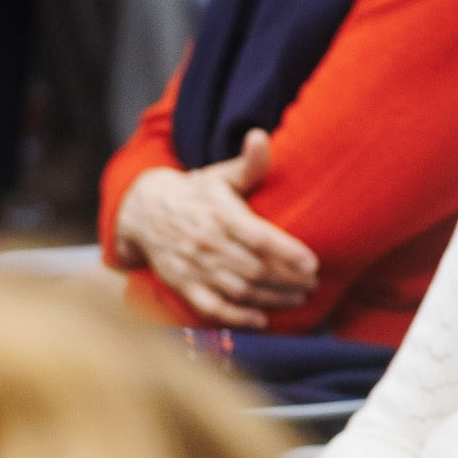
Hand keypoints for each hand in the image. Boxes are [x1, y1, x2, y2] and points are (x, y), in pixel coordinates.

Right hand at [113, 130, 319, 326]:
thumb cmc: (196, 192)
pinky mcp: (182, 284)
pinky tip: (262, 320)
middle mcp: (205, 242)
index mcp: (218, 213)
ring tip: (299, 299)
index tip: (313, 263)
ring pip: (238, 289)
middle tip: (313, 284)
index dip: (287, 252)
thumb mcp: (220, 176)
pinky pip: (211, 307)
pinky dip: (237, 317)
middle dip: (288, 280)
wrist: (144, 210)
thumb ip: (248, 164)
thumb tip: (261, 137)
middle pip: (254, 268)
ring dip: (272, 298)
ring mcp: (192, 266)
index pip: (257, 236)